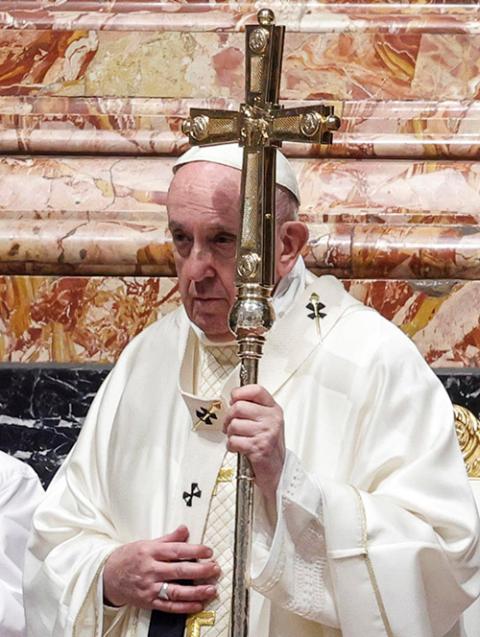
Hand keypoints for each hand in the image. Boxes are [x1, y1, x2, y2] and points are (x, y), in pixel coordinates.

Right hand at [103, 525, 218, 612]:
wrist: (108, 576)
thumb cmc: (129, 557)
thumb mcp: (147, 543)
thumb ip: (168, 539)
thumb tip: (185, 529)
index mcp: (150, 552)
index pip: (176, 551)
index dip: (194, 551)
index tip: (208, 552)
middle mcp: (150, 570)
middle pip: (179, 571)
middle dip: (200, 571)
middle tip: (215, 569)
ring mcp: (149, 588)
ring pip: (176, 591)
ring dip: (196, 592)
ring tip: (211, 589)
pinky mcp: (148, 602)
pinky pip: (168, 606)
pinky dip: (184, 607)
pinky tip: (197, 604)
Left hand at [224, 384, 285, 501]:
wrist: (277, 470)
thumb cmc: (269, 444)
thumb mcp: (267, 421)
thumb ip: (254, 408)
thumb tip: (233, 400)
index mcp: (274, 409)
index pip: (256, 390)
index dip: (240, 392)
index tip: (234, 399)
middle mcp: (272, 419)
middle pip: (239, 407)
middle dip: (228, 417)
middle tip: (229, 424)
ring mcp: (266, 433)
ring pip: (234, 424)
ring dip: (229, 434)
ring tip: (236, 437)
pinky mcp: (258, 447)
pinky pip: (233, 440)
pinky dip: (231, 446)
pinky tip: (238, 447)